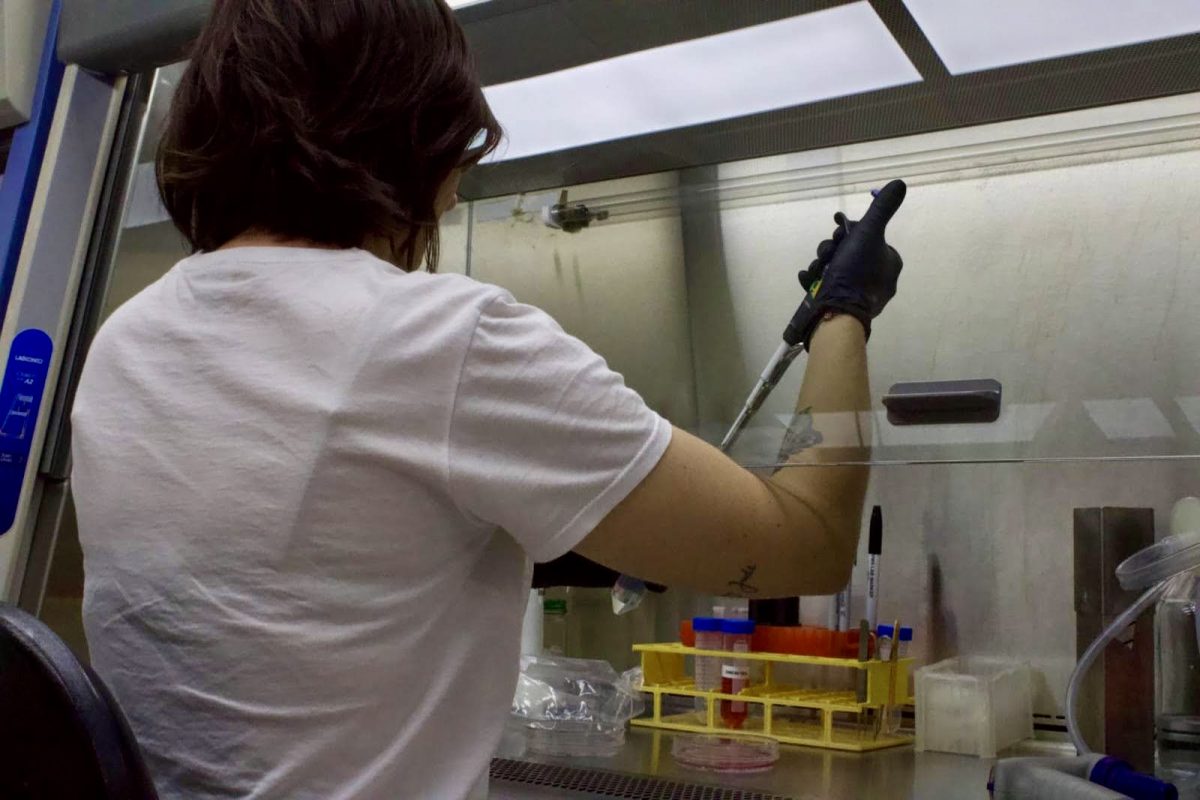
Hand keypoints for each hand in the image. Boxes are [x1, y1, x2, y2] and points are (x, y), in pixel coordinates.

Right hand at [796, 179, 906, 343]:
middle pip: (851, 253)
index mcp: (889, 263)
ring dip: (822, 263)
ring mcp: (860, 297)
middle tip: (825, 252)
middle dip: (832, 248)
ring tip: (814, 268)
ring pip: (838, 269)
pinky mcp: (842, 307)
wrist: (837, 313)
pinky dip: (817, 280)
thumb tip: (899, 184)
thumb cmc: (855, 273)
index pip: (869, 237)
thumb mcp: (869, 233)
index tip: (837, 229)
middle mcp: (878, 280)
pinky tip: (808, 277)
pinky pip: (829, 287)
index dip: (850, 231)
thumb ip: (882, 209)